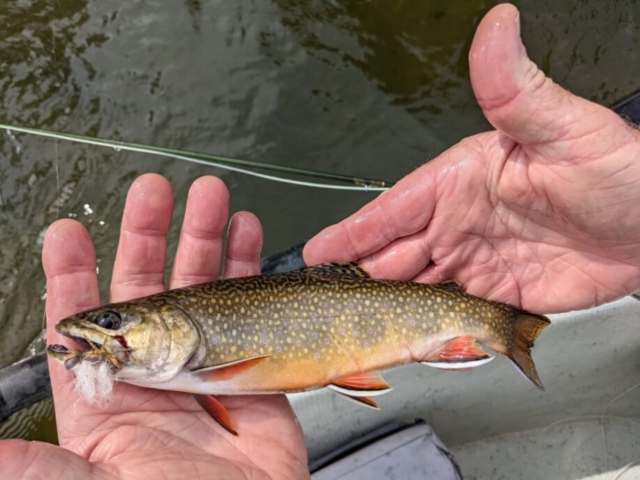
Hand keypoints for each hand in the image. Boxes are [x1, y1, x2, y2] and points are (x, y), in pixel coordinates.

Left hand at [0, 174, 307, 478]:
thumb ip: (43, 465)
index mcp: (109, 394)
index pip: (84, 321)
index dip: (73, 273)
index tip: (68, 232)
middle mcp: (156, 366)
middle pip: (147, 285)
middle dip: (147, 233)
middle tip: (152, 191)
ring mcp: (205, 358)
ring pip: (200, 284)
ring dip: (204, 237)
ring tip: (208, 196)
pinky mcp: (250, 360)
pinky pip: (249, 303)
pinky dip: (248, 264)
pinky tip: (246, 233)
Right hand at [304, 4, 639, 313]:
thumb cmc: (619, 171)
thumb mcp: (565, 128)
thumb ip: (515, 88)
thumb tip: (496, 26)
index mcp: (460, 180)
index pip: (392, 208)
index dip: (352, 233)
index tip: (317, 252)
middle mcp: (459, 221)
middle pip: (395, 256)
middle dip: (362, 280)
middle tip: (331, 306)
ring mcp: (474, 260)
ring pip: (416, 289)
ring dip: (391, 310)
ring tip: (360, 330)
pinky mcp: (495, 294)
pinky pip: (451, 315)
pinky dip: (428, 329)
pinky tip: (410, 340)